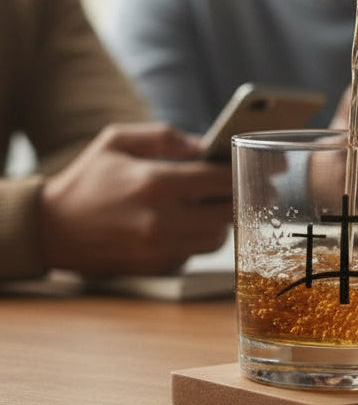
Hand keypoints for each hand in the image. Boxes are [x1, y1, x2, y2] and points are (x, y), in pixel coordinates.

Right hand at [39, 123, 231, 276]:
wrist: (49, 230)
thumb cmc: (86, 180)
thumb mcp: (117, 141)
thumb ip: (164, 136)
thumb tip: (204, 145)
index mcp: (156, 183)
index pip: (222, 178)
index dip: (244, 170)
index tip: (261, 164)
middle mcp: (162, 220)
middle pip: (229, 211)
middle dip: (239, 196)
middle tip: (244, 185)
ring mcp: (161, 249)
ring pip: (218, 237)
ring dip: (220, 220)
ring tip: (209, 204)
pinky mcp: (158, 268)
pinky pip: (195, 253)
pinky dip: (197, 239)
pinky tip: (185, 224)